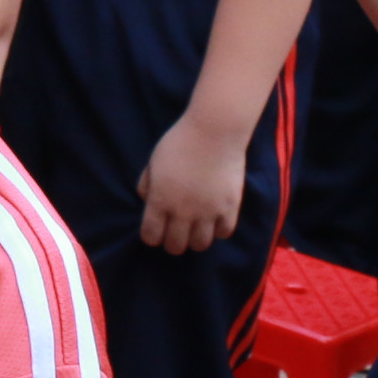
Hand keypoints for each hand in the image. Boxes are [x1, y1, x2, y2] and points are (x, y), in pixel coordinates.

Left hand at [137, 114, 248, 252]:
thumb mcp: (154, 162)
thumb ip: (147, 185)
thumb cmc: (179, 142)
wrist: (214, 132)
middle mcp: (182, 211)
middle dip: (172, 242)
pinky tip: (214, 221)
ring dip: (195, 239)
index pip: (151, 236)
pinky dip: (218, 231)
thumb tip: (148, 202)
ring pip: (200, 245)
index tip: (156, 230)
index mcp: (160, 200)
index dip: (151, 236)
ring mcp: (208, 212)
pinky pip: (224, 233)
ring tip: (196, 228)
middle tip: (175, 231)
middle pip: (175, 246)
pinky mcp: (230, 208)